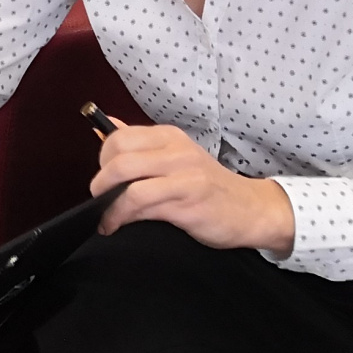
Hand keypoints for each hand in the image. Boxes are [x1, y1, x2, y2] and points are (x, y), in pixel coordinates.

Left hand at [89, 119, 294, 254]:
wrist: (252, 209)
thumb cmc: (207, 185)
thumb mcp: (175, 157)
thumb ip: (139, 144)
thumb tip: (101, 127)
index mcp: (168, 136)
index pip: (118, 137)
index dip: (102, 159)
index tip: (104, 179)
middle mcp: (175, 151)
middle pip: (118, 158)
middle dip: (100, 183)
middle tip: (100, 199)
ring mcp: (184, 176)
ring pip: (128, 183)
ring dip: (108, 204)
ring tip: (106, 218)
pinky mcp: (188, 203)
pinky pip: (142, 206)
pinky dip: (121, 217)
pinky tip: (117, 225)